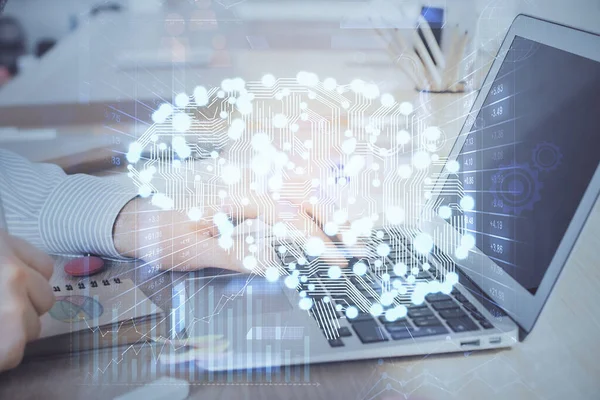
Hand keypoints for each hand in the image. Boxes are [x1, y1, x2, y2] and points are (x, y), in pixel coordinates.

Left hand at [0, 231, 54, 371]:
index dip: (5, 356)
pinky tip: (17, 276)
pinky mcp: (17, 242)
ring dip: (29, 305)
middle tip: (2, 325)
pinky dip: (37, 277)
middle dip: (15, 332)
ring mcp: (17, 260)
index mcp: (4, 308)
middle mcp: (15, 281)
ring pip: (45, 298)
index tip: (1, 355)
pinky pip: (46, 268)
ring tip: (7, 300)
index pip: (12, 349)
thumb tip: (9, 346)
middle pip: (32, 327)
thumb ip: (2, 329)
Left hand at [113, 192, 349, 272]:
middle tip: (358, 246)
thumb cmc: (161, 233)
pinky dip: (307, 197)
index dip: (316, 239)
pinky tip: (321, 209)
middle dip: (333, 220)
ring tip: (349, 229)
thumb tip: (278, 266)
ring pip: (295, 187)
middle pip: (300, 195)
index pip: (288, 216)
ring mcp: (244, 180)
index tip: (337, 260)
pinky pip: (282, 188)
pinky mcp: (242, 186)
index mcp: (234, 195)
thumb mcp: (195, 250)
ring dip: (325, 207)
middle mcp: (244, 181)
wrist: (134, 216)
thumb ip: (237, 255)